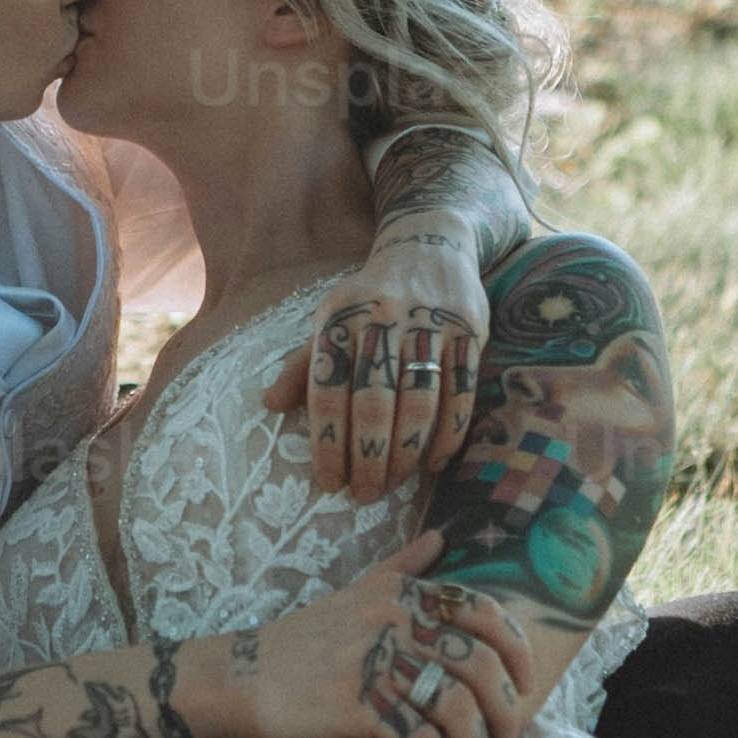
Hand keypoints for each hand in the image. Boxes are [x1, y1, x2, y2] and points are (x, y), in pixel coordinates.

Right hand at [235, 534, 540, 737]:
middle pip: (480, 665)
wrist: (240, 675)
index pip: (482, 613)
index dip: (517, 650)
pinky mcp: (356, 708)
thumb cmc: (302, 639)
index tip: (525, 683)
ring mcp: (375, 665)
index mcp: (400, 595)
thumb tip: (439, 536)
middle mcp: (393, 623)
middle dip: (506, 711)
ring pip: (456, 707)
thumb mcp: (354, 593)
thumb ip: (401, 567)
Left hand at [262, 229, 491, 500]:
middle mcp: (382, 319)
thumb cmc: (370, 295)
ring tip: (395, 484)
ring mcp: (430, 324)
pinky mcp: (469, 331)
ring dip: (406, 451)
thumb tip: (268, 406)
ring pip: (419, 400)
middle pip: (374, 401)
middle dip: (368, 456)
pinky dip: (448, 433)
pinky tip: (434, 462)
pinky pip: (460, 392)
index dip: (328, 440)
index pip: (329, 388)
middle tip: (365, 494)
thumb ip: (303, 364)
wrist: (429, 242)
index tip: (329, 482)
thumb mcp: (330, 318)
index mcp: (340, 317)